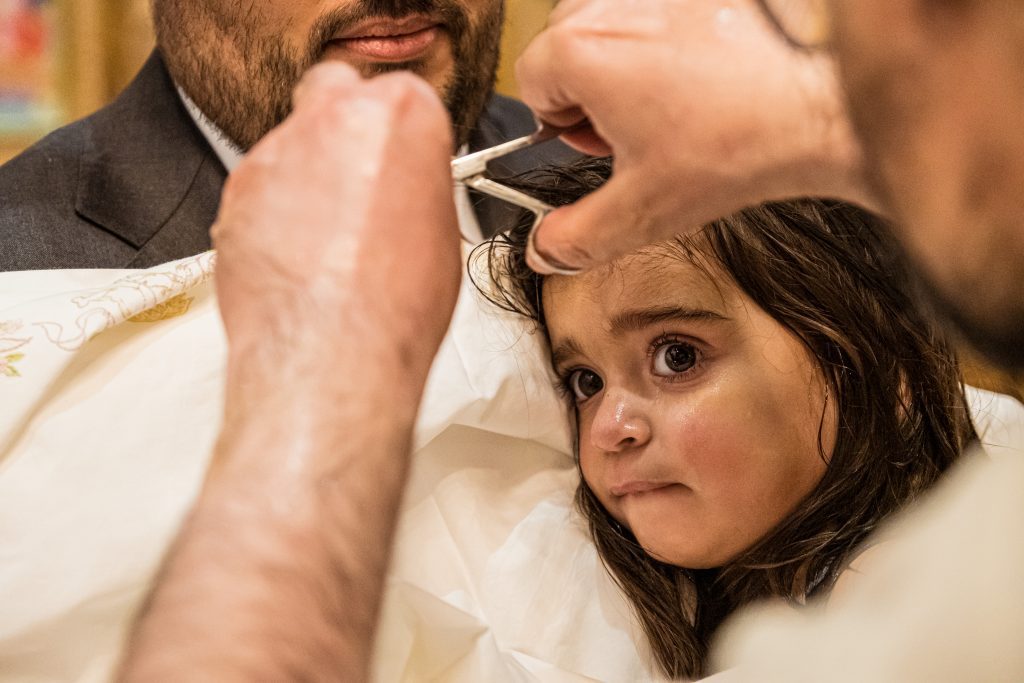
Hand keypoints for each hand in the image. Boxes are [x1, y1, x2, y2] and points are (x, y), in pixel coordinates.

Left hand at [213, 63, 460, 406]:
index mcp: (397, 116)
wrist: (330, 356)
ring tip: (331, 239)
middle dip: (347, 129)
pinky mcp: (235, 193)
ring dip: (309, 177)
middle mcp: (330, 121)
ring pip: (293, 145)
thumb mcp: (441, 235)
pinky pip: (260, 189)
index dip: (403, 136)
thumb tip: (407, 186)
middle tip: (363, 179)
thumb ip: (419, 186)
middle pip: (336, 96)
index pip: (402, 97)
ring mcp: (275, 155)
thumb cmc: (392, 307)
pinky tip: (299, 256)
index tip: (404, 163)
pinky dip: (275, 212)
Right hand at [516, 0, 874, 272]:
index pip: (531, 83)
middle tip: (644, 130)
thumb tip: (545, 249)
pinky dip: (668, 39)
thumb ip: (576, 239)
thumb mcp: (641, 213)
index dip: (564, 125)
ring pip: (611, 24)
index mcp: (581, 49)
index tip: (607, 143)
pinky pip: (655, 10)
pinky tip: (706, 75)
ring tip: (677, 103)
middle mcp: (613, 3)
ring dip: (628, 62)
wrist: (823, 104)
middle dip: (593, 91)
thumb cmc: (740, 144)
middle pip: (567, 47)